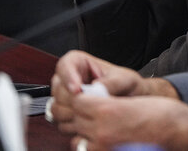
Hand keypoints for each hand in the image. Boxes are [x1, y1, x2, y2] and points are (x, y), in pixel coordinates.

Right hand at [50, 51, 178, 125]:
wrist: (132, 100)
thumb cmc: (127, 85)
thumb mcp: (124, 79)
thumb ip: (111, 82)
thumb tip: (97, 88)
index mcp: (78, 63)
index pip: (65, 65)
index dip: (68, 77)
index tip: (77, 89)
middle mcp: (69, 79)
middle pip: (58, 89)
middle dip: (71, 99)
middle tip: (87, 105)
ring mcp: (66, 98)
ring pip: (56, 107)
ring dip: (71, 113)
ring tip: (90, 113)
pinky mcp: (68, 114)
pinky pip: (61, 122)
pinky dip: (72, 124)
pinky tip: (87, 121)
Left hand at [61, 95, 187, 150]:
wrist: (178, 132)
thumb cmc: (162, 113)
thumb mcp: (131, 98)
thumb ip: (107, 100)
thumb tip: (89, 100)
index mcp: (107, 111)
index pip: (78, 100)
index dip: (84, 96)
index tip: (90, 95)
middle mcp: (102, 131)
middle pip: (75, 118)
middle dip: (82, 112)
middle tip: (94, 108)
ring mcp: (104, 147)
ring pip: (77, 135)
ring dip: (83, 129)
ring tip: (97, 123)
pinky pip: (87, 148)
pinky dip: (90, 143)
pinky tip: (102, 137)